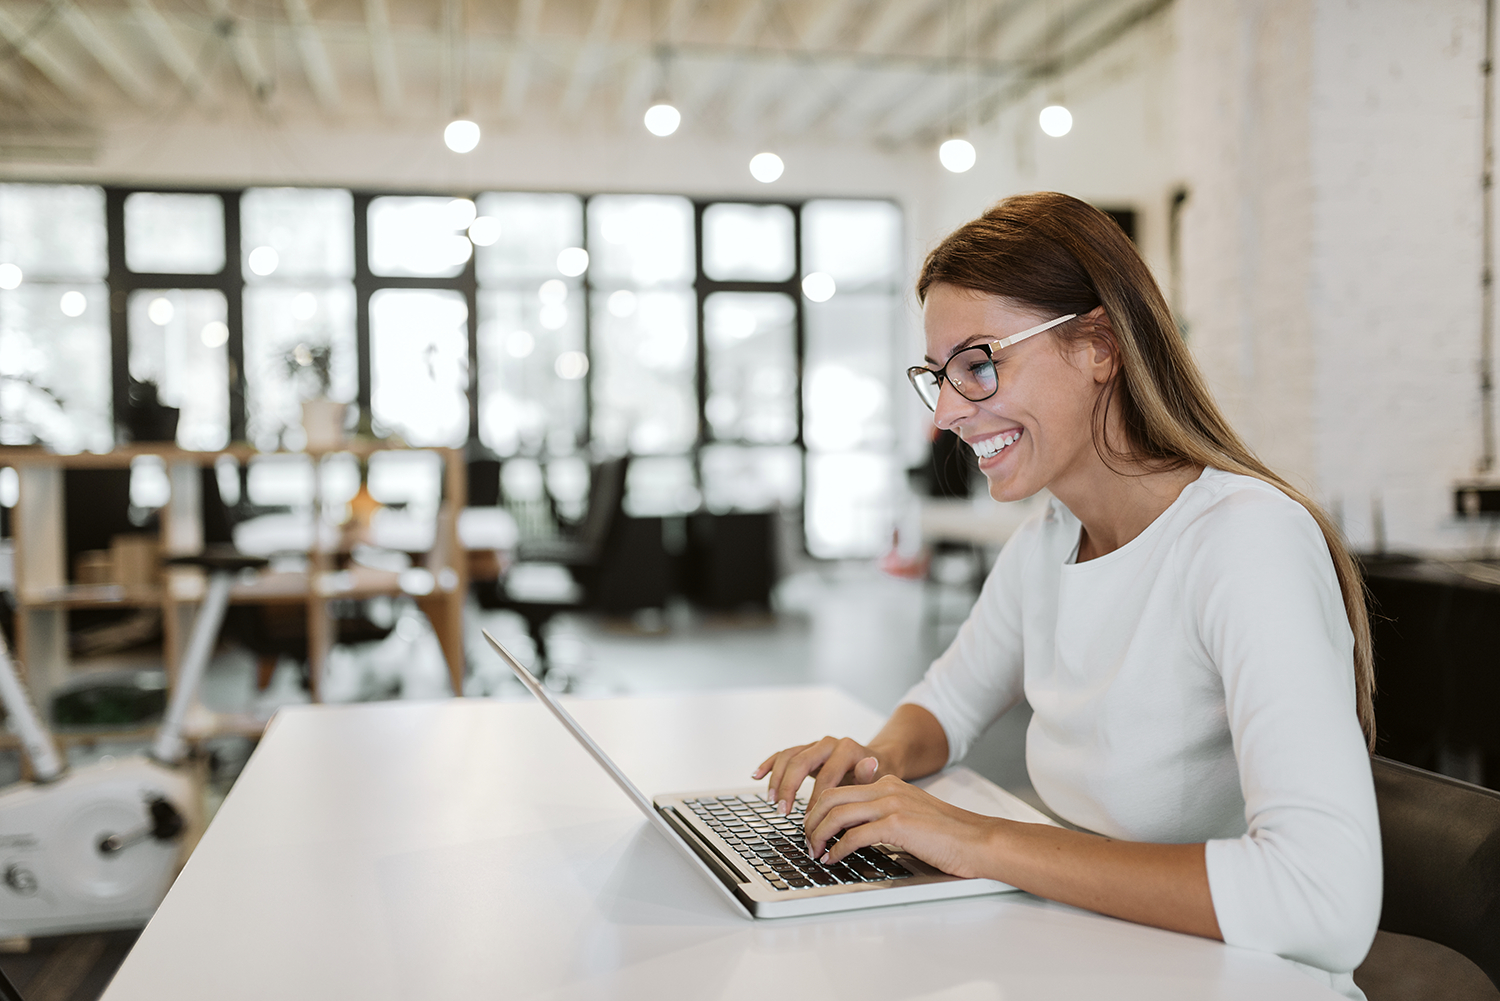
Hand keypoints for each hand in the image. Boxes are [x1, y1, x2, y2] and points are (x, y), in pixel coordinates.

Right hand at [751, 736, 883, 814]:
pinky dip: (769, 764)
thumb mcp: (877, 778)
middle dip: (789, 788)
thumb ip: (869, 775)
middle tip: (783, 811)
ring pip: (788, 757)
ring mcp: (815, 745)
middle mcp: (828, 743)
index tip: (810, 820)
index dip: (815, 801)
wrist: (875, 760)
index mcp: (846, 749)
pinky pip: (782, 754)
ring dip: (777, 779)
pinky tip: (757, 775)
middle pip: (800, 762)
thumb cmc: (876, 775)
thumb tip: (869, 764)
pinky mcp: (805, 749)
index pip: (825, 777)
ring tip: (773, 801)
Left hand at [803, 774, 1000, 878]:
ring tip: (815, 852)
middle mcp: (887, 789)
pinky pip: (854, 835)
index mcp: (888, 783)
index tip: (812, 828)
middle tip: (806, 841)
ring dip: (819, 835)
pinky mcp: (897, 824)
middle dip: (811, 820)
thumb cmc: (947, 835)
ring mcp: (892, 804)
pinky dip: (838, 848)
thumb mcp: (910, 814)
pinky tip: (834, 859)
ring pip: (837, 814)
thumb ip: (883, 815)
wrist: (977, 840)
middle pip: (830, 797)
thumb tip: (853, 832)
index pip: (839, 789)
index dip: (818, 809)